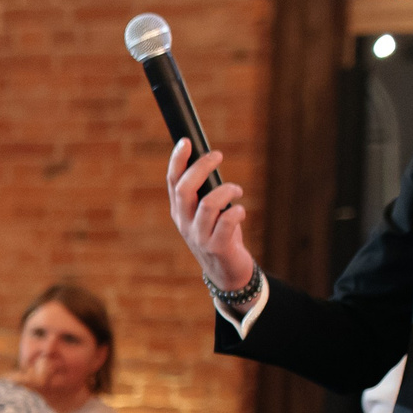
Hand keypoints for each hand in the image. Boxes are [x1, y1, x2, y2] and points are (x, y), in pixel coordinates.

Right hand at [166, 139, 256, 291]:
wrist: (226, 271)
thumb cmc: (220, 234)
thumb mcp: (206, 212)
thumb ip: (205, 192)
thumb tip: (210, 160)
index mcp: (179, 211)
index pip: (172, 182)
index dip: (177, 160)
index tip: (187, 141)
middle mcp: (184, 223)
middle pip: (185, 189)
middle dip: (201, 167)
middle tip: (218, 155)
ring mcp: (199, 236)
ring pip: (208, 204)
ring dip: (226, 190)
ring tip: (237, 190)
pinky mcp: (217, 247)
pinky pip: (226, 222)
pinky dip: (237, 211)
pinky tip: (240, 210)